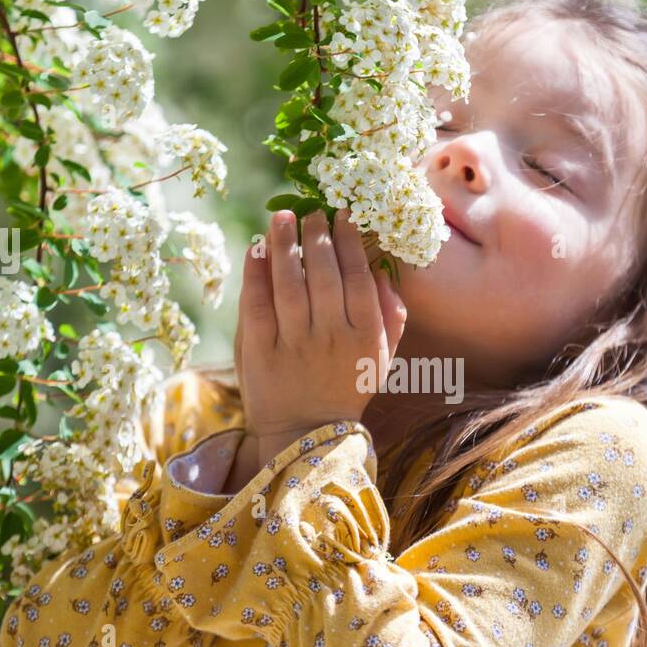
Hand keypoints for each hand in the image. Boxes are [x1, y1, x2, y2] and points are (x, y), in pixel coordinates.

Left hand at [232, 206, 406, 464]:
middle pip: (324, 273)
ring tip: (282, 218)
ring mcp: (294, 344)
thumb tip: (381, 272)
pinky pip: (258, 304)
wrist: (306, 435)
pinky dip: (256, 273)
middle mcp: (331, 337)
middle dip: (318, 235)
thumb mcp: (380, 359)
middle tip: (313, 211)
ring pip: (290, 283)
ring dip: (285, 244)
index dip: (350, 242)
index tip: (343, 215)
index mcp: (364, 336)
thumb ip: (390, 317)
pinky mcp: (260, 352)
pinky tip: (257, 249)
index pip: (358, 277)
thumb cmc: (346, 390)